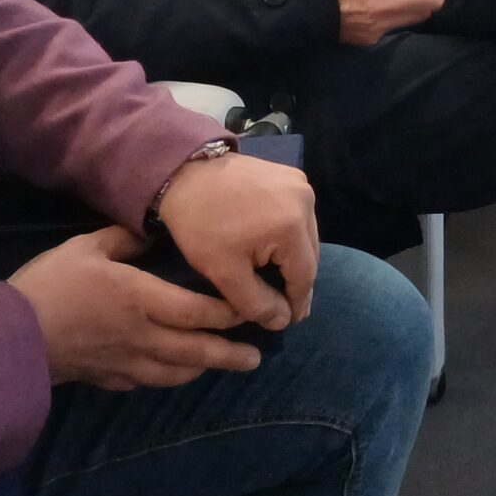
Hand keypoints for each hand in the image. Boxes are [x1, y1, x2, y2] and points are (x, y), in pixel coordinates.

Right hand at [9, 224, 261, 389]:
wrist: (11, 337)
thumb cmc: (51, 284)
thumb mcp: (87, 246)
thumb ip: (124, 239)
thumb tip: (149, 235)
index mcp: (141, 299)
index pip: (198, 312)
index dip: (229, 314)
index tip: (253, 311)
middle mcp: (142, 336)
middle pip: (196, 350)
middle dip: (230, 354)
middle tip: (256, 356)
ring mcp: (125, 362)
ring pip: (176, 372)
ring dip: (204, 369)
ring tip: (225, 365)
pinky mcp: (107, 378)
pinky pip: (148, 381)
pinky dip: (169, 377)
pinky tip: (176, 372)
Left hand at [154, 151, 319, 330]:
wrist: (185, 174)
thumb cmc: (201, 224)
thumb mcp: (224, 272)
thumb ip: (256, 303)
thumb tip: (283, 321)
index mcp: (292, 225)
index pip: (305, 275)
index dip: (298, 302)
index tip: (291, 322)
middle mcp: (306, 200)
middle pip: (310, 254)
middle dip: (298, 282)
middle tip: (288, 306)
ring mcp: (301, 184)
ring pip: (307, 235)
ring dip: (296, 258)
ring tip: (282, 281)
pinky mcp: (292, 176)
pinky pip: (300, 216)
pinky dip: (291, 236)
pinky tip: (276, 249)